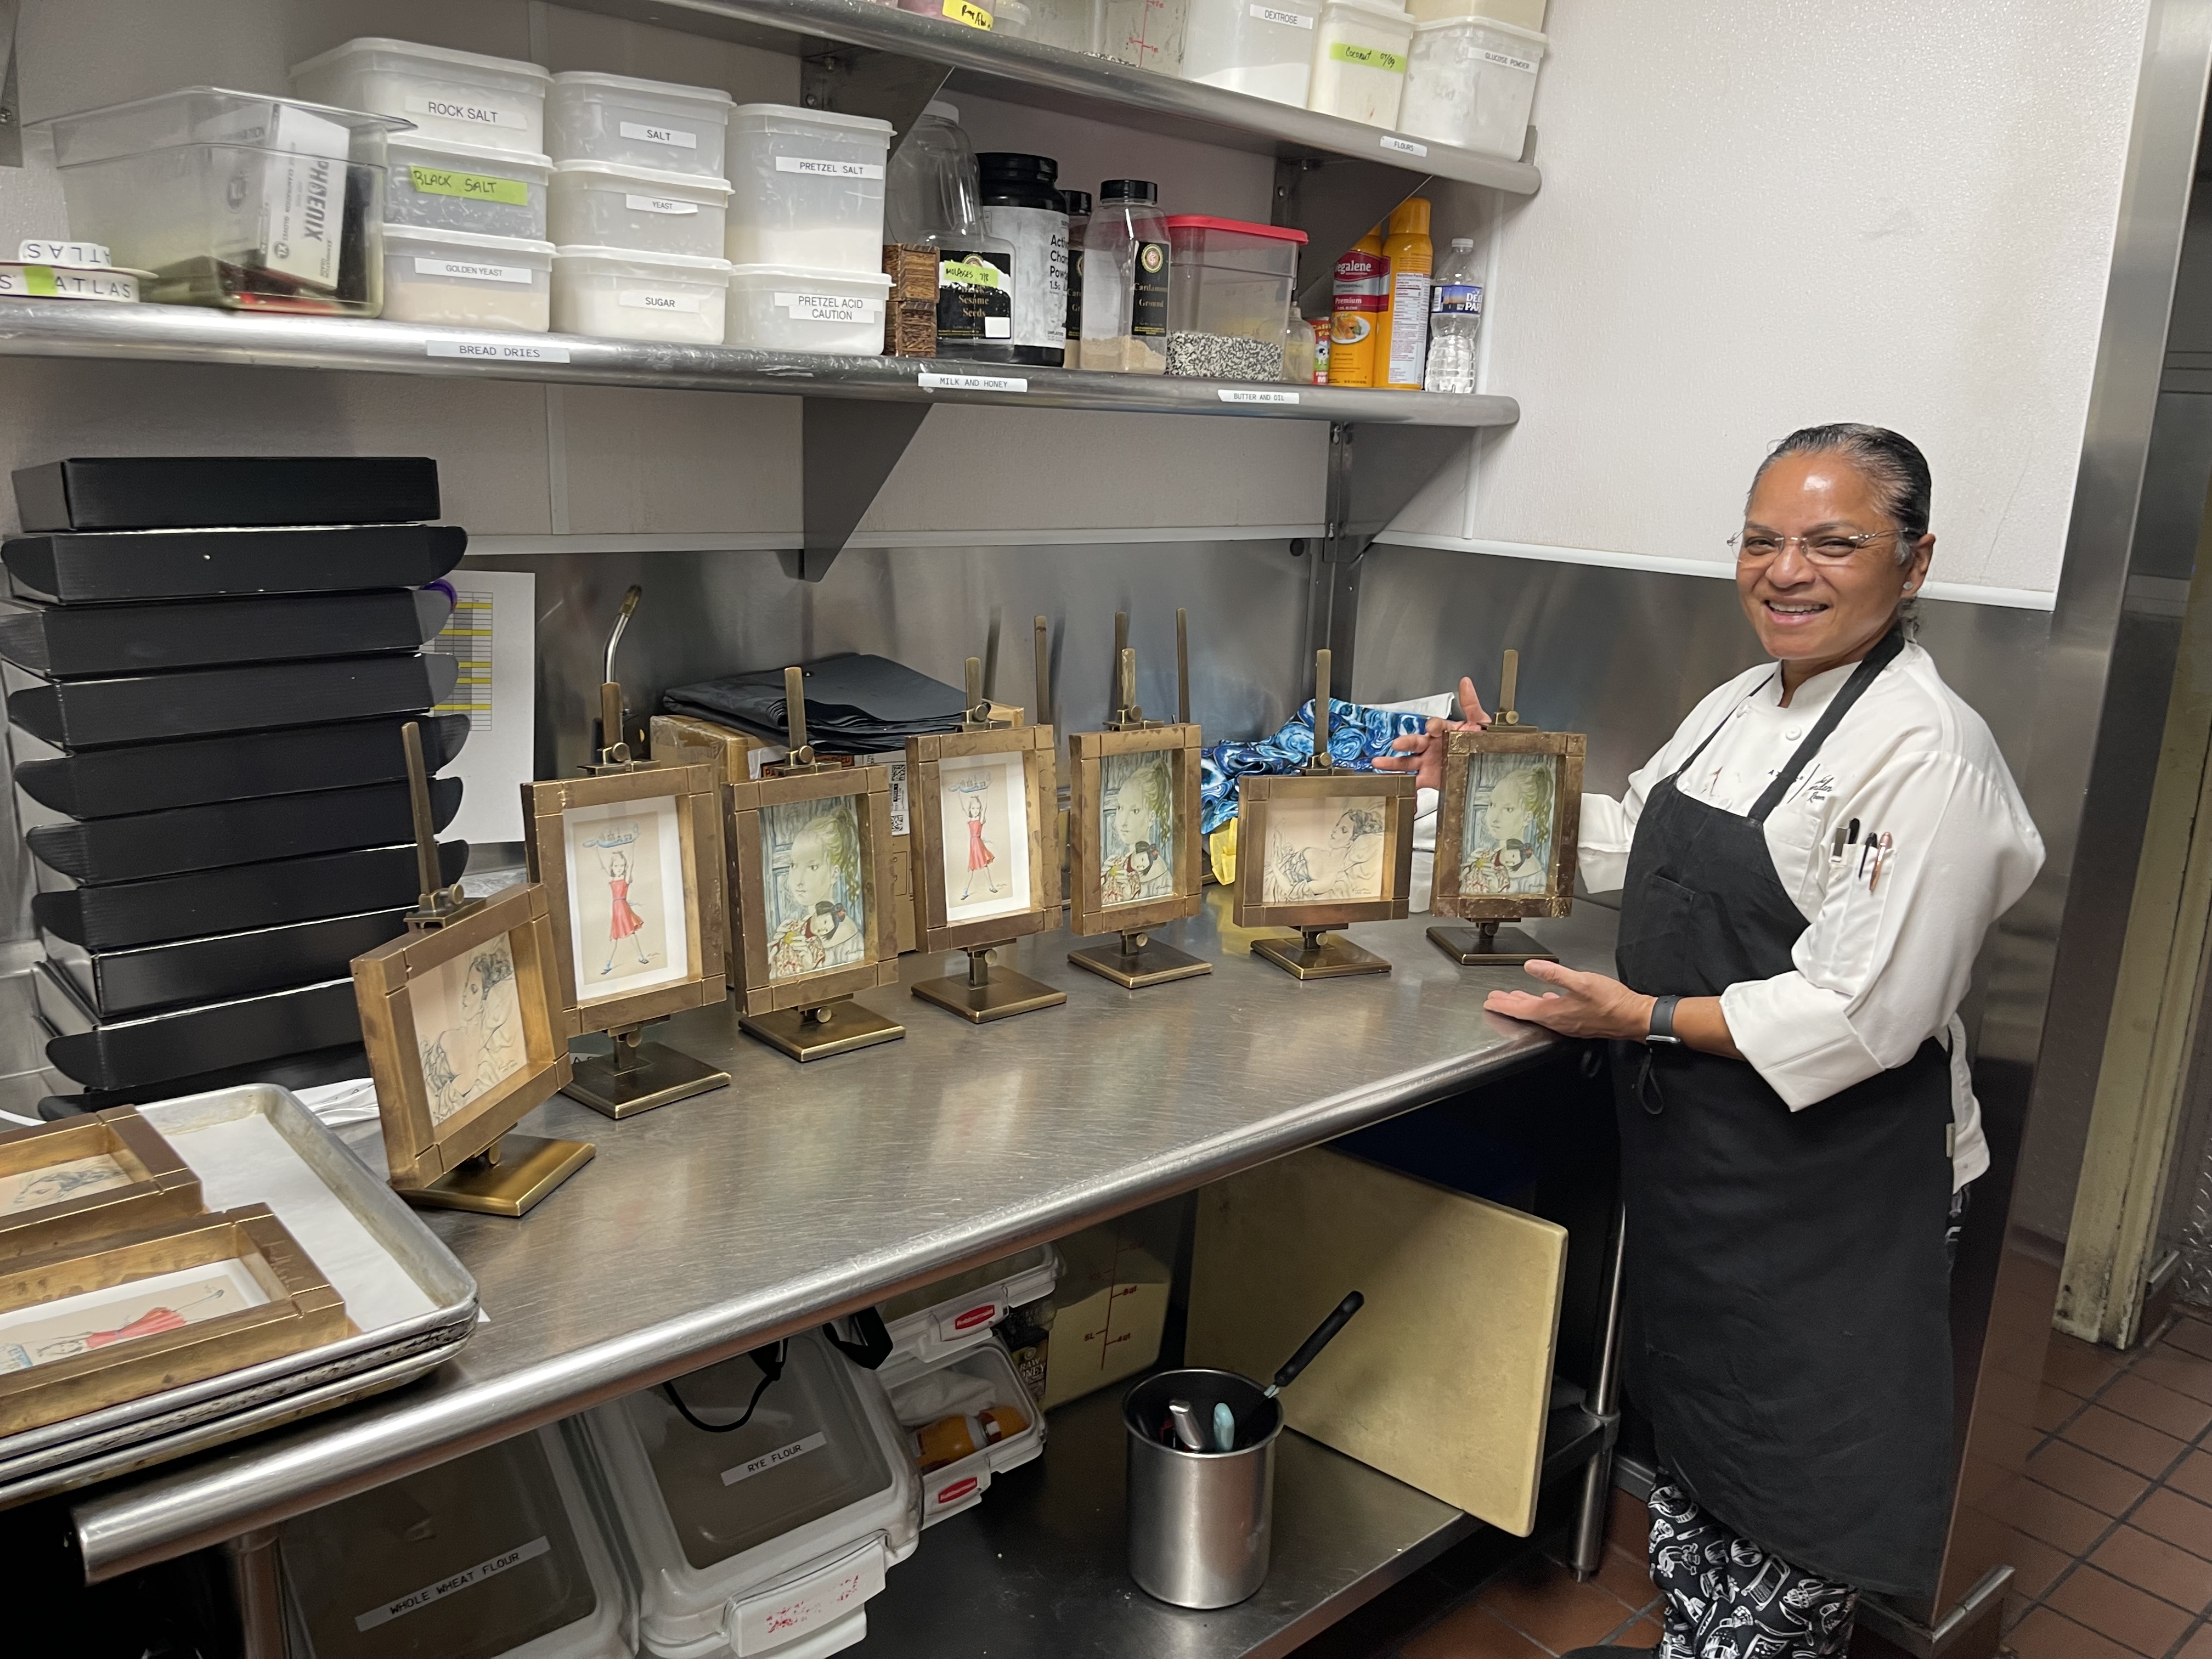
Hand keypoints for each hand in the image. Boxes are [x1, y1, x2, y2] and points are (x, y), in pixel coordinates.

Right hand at [1374, 676, 1490, 790]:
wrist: (1485, 765)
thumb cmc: (1480, 742)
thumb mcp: (1479, 722)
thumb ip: (1471, 704)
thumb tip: (1466, 684)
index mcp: (1443, 732)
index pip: (1435, 725)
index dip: (1434, 726)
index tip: (1433, 727)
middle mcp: (1432, 746)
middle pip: (1415, 742)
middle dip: (1406, 742)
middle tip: (1397, 744)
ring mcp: (1428, 762)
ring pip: (1407, 761)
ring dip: (1393, 762)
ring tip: (1380, 762)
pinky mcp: (1428, 779)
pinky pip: (1415, 784)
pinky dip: (1407, 788)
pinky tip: (1396, 787)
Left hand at [1483, 959, 1654, 1040]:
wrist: (1635, 1018)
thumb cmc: (1612, 1002)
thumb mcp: (1581, 981)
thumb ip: (1554, 974)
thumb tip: (1530, 966)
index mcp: (1555, 1013)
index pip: (1521, 1009)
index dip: (1504, 1004)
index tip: (1490, 1001)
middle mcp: (1559, 1021)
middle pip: (1527, 1013)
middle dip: (1510, 1005)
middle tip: (1495, 1000)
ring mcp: (1569, 1024)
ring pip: (1540, 1014)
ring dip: (1525, 1005)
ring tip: (1514, 999)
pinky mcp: (1579, 1022)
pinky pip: (1554, 1014)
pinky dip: (1544, 1006)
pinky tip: (1548, 1000)